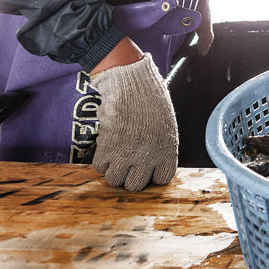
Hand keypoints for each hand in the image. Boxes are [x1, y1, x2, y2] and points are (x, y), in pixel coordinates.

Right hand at [90, 54, 178, 191]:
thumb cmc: (149, 99)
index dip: (151, 174)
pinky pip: (99, 167)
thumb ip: (160, 145)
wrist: (132, 83)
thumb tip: (151, 163)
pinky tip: (107, 145)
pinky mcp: (107, 148)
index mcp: (168, 150)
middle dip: (129, 175)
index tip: (146, 166)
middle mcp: (149, 156)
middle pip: (135, 186)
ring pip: (114, 180)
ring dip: (112, 169)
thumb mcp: (165, 124)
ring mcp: (127, 154)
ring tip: (115, 153)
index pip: (162, 179)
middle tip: (127, 161)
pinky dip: (100, 159)